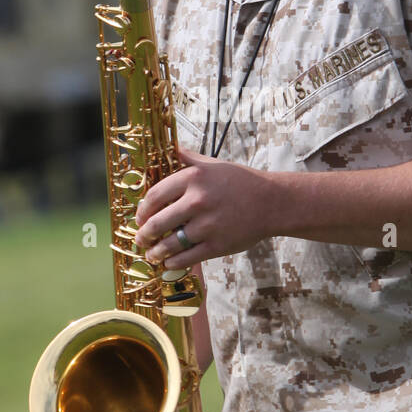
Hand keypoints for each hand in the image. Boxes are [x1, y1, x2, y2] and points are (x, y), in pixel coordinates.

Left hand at [133, 146, 275, 266]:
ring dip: (155, 251)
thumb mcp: (212, 164)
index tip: (139, 217)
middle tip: (140, 238)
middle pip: (157, 223)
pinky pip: (187, 258)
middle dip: (143, 234)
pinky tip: (168, 262)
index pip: (154, 196)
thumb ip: (187, 158)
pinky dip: (173, 262)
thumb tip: (164, 149)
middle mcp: (198, 201)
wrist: (271, 202)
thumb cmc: (240, 182)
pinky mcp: (217, 245)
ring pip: (169, 244)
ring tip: (151, 254)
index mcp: (193, 178)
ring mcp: (207, 225)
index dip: (142, 210)